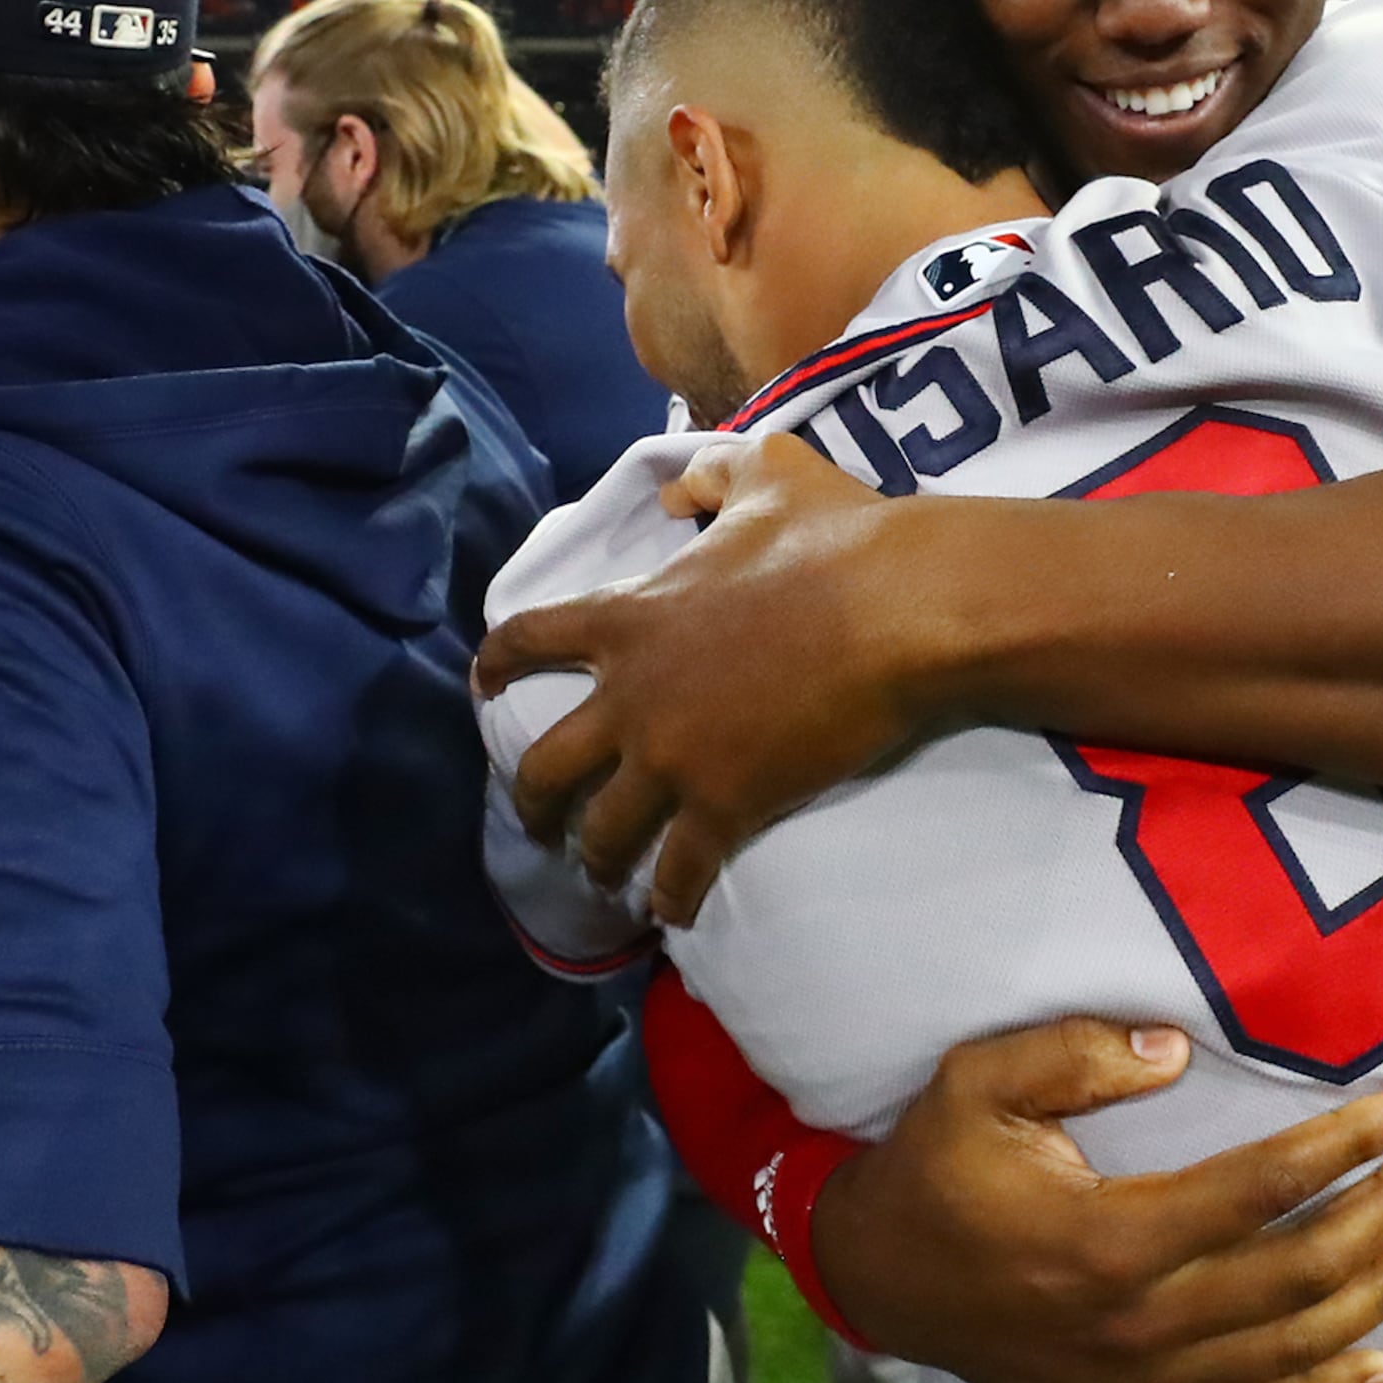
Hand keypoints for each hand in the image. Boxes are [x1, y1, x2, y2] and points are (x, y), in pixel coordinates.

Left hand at [479, 431, 943, 920]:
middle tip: (539, 823)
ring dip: (596, 858)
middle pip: (547, 767)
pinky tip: (672, 910)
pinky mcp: (726, 805)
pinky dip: (670, 897)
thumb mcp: (768, 471)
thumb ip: (712, 472)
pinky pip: (680, 870)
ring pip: (600, 832)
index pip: (529, 640)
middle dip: (533, 803)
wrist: (899, 608)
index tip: (483, 685)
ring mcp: (673, 758)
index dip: (497, 664)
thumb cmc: (837, 536)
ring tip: (603, 875)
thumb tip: (681, 489)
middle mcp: (631, 696)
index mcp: (629, 617)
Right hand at [812, 1019, 1382, 1382]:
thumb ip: (1074, 1056)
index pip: (1259, 1191)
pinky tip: (1381, 1363)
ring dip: (1380, 1299)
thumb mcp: (977, 1085)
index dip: (1342, 1149)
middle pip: (1298, 1272)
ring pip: (1292, 1348)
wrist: (880, 1280)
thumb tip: (1175, 1049)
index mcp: (1108, 1239)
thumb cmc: (933, 1171)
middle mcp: (1139, 1324)